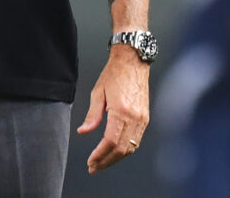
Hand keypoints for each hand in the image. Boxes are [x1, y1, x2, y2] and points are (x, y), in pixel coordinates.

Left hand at [76, 44, 149, 173]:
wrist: (132, 61)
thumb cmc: (115, 73)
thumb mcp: (98, 92)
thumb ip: (92, 115)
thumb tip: (83, 131)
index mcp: (122, 111)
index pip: (110, 141)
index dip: (100, 155)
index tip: (91, 162)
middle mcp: (135, 118)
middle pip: (121, 149)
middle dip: (106, 161)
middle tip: (94, 167)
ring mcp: (142, 119)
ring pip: (130, 148)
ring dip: (116, 158)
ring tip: (102, 162)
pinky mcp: (145, 118)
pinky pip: (136, 140)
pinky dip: (125, 149)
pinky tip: (115, 152)